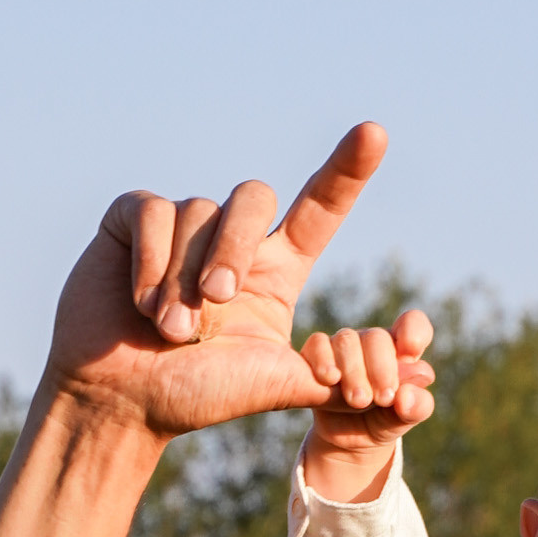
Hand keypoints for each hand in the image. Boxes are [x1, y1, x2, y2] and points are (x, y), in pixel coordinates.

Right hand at [44, 123, 388, 442]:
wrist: (121, 403)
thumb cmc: (196, 397)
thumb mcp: (274, 386)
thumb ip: (334, 375)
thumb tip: (416, 378)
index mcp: (274, 271)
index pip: (319, 208)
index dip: (347, 170)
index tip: (376, 133)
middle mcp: (231, 241)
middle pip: (253, 196)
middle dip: (233, 248)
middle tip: (214, 304)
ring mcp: (180, 227)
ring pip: (197, 209)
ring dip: (182, 277)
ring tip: (168, 328)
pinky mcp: (131, 221)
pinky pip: (150, 210)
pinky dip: (149, 260)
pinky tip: (137, 301)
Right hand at [299, 311, 437, 499]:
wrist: (350, 440)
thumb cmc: (385, 420)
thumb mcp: (406, 418)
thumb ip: (417, 407)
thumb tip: (406, 397)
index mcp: (402, 350)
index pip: (413, 324)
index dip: (413, 332)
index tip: (410, 353)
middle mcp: (372, 342)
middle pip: (377, 338)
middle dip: (381, 369)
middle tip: (383, 400)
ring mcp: (343, 346)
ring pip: (347, 341)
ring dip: (354, 371)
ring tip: (359, 401)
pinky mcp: (316, 355)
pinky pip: (317, 344)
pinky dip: (323, 361)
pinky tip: (330, 380)